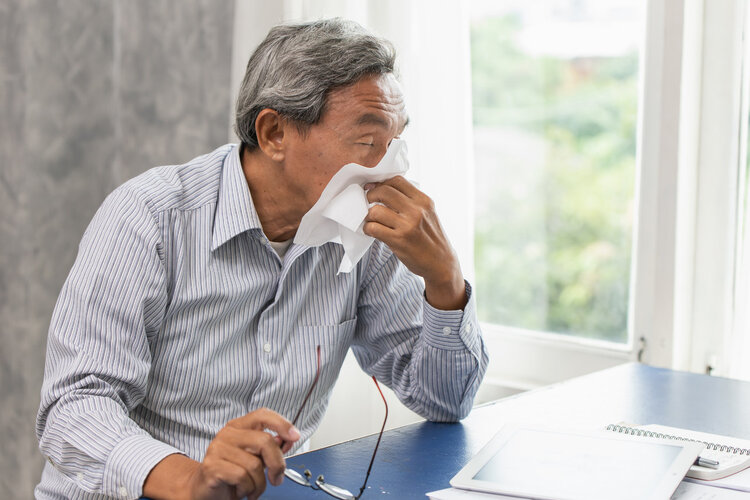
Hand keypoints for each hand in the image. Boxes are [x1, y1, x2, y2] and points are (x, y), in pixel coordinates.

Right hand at [143, 408, 299, 499]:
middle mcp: (228, 434)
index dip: (282, 423)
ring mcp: (218, 449)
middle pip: (265, 441)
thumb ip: (269, 447)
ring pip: (255, 465)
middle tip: (277, 478)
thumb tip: (286, 440)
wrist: (204, 490)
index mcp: (239, 426)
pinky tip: (242, 491)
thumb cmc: (231, 473)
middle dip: (277, 464)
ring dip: (259, 484)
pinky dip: (248, 489)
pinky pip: (242, 477)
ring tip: (253, 488)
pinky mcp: (212, 466)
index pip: (263, 414)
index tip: (295, 436)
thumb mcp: (254, 457)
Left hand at [364, 176, 466, 309]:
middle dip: (370, 195)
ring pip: (376, 210)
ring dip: (368, 215)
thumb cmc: (431, 238)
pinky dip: (368, 228)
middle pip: (384, 191)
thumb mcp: (428, 213)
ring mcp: (407, 226)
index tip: (372, 187)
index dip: (380, 182)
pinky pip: (374, 228)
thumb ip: (410, 201)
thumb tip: (384, 189)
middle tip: (367, 202)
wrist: (441, 263)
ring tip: (371, 220)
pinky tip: (371, 230)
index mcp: (424, 200)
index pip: (396, 180)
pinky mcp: (399, 241)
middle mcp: (417, 210)